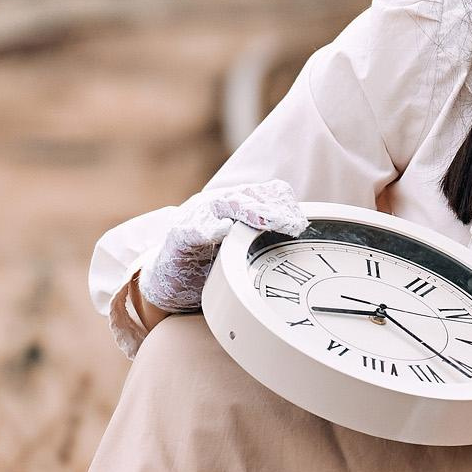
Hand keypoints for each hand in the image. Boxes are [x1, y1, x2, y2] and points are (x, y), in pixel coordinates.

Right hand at [137, 178, 307, 312]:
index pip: (264, 193)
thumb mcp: (242, 247)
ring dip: (248, 212)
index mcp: (235, 203)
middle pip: (248, 198)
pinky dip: (208, 228)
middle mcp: (217, 203)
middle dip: (273, 209)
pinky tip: (222, 230)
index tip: (301, 223)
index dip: (284, 205)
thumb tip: (301, 231)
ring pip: (224, 206)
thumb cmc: (210, 262)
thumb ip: (264, 236)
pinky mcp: (178, 236)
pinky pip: (194, 229)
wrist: (170, 278)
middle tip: (293, 225)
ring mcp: (196, 216)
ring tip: (268, 221)